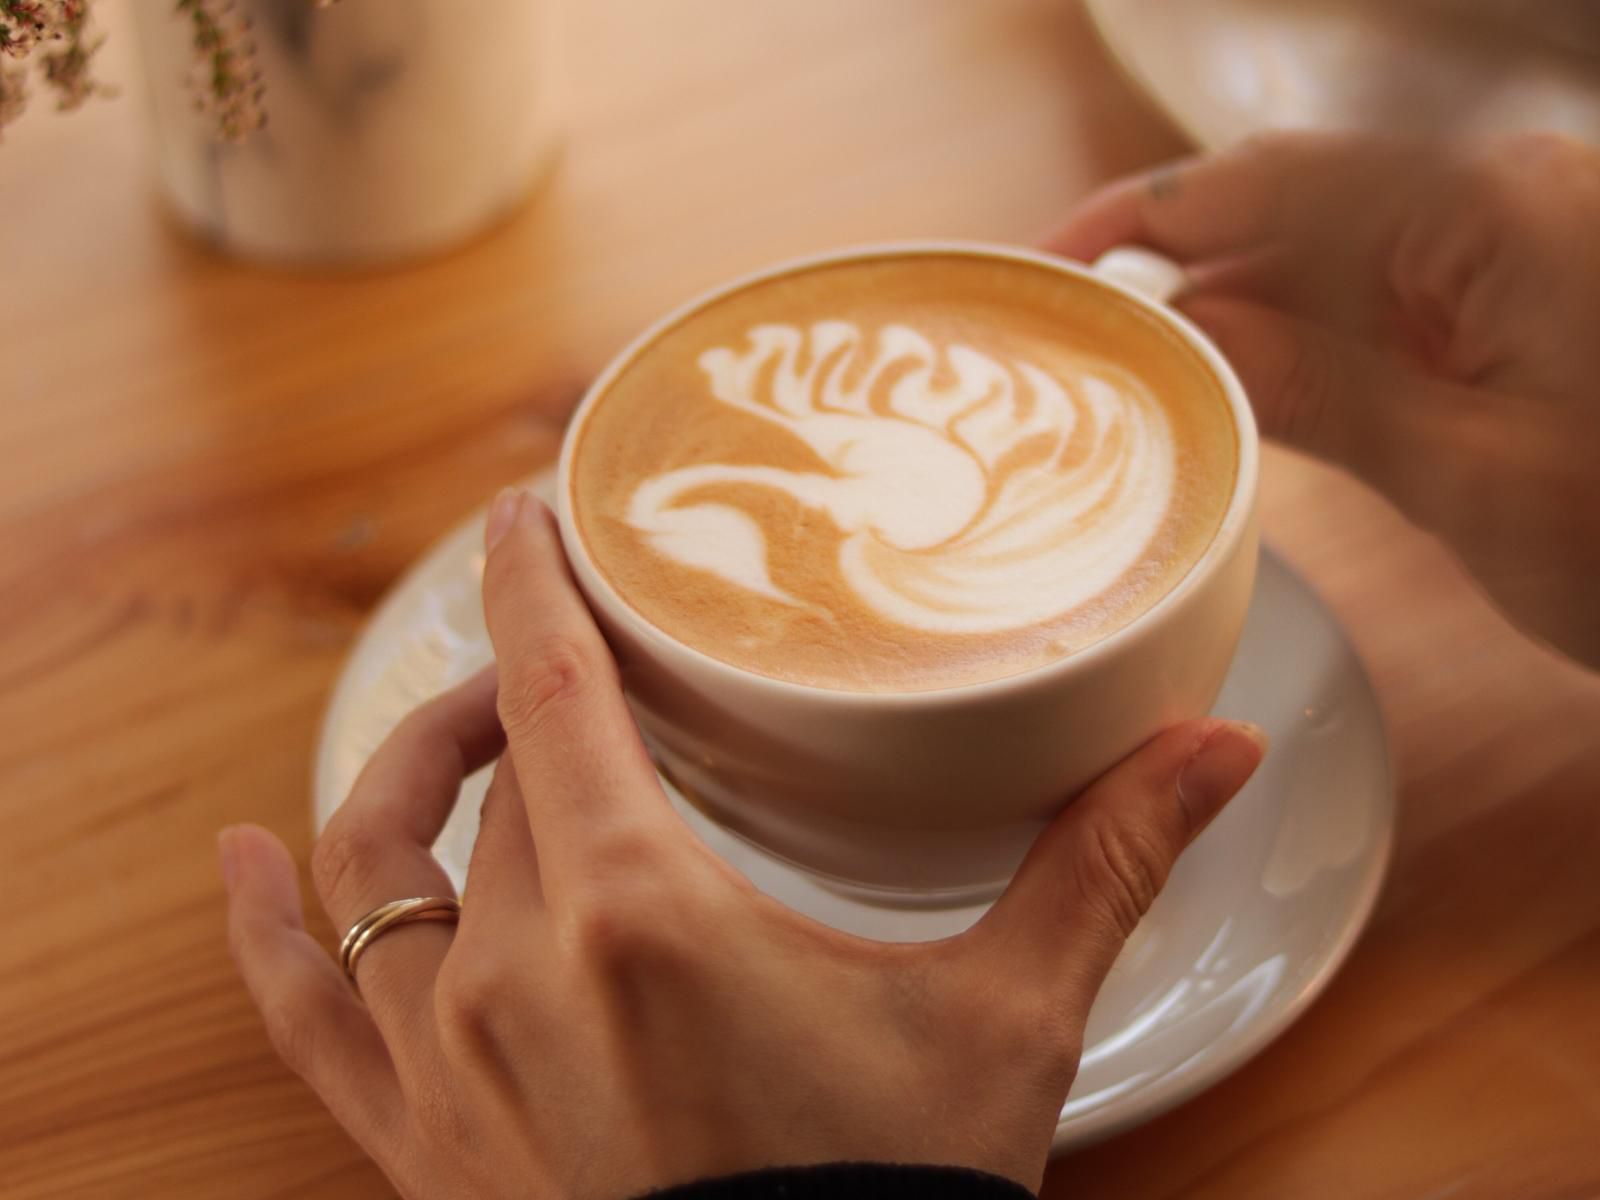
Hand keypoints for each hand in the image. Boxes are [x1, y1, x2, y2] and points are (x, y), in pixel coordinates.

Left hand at [220, 489, 1264, 1198]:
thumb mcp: (1002, 1028)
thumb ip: (1103, 865)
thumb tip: (1223, 747)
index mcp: (641, 916)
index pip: (555, 690)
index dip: (531, 584)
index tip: (522, 513)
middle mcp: (512, 974)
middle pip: (490, 774)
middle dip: (524, 691)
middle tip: (574, 651)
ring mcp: (447, 1065)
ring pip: (384, 866)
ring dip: (412, 776)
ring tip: (449, 722)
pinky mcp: (421, 1147)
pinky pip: (308, 1019)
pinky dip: (266, 936)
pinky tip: (234, 866)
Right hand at [1048, 131, 1599, 667]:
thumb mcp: (1476, 481)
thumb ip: (1321, 392)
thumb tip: (1189, 330)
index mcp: (1494, 213)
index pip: (1270, 181)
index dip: (1140, 218)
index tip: (1046, 267)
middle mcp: (1501, 206)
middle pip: (1290, 207)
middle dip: (1177, 270)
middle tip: (1073, 342)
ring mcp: (1512, 255)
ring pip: (1328, 259)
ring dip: (1234, 314)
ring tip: (1135, 379)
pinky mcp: (1516, 309)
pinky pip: (1379, 304)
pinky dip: (1302, 346)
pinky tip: (1241, 394)